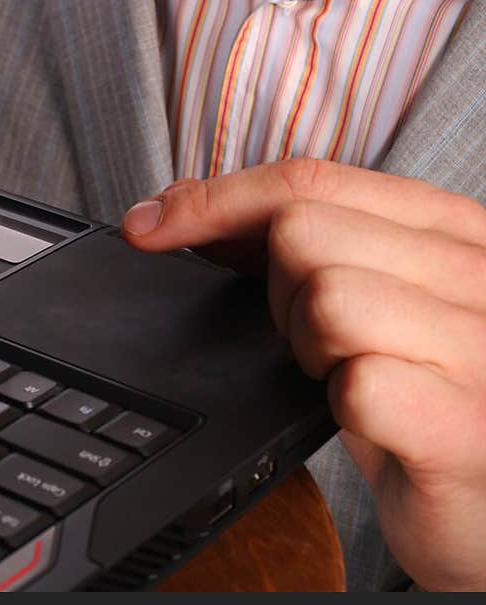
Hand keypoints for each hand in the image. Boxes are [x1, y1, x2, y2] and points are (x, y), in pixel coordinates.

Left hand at [122, 158, 485, 590]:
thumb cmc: (432, 401)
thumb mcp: (380, 300)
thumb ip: (307, 242)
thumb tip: (181, 207)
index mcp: (453, 227)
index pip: (312, 180)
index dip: (217, 199)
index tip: (151, 226)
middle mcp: (477, 271)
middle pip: (303, 232)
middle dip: (277, 292)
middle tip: (314, 344)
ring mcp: (480, 346)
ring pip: (325, 298)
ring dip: (309, 346)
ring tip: (350, 377)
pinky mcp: (465, 425)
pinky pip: (356, 384)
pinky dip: (343, 403)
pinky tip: (375, 419)